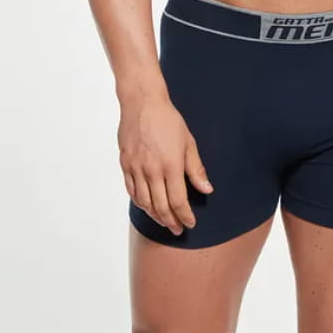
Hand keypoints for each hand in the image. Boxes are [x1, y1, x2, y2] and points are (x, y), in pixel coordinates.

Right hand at [118, 94, 213, 234]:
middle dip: (171, 221)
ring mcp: (136, 168)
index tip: (190, 223)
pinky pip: (131, 191)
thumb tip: (207, 190)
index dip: (184, 216)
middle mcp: (151, 170)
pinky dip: (140, 203)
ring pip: (144, 202)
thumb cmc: (168, 120)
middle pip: (161, 206)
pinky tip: (147, 206)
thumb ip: (196, 169)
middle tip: (178, 230)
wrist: (143, 102)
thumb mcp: (188, 142)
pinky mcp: (125, 164)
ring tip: (164, 221)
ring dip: (155, 216)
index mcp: (170, 165)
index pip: (178, 201)